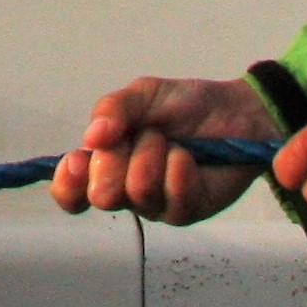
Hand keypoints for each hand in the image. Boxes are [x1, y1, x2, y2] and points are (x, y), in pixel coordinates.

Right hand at [51, 76, 276, 225]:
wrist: (237, 109)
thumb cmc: (186, 105)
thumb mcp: (144, 95)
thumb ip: (113, 109)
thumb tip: (91, 137)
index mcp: (107, 162)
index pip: (72, 192)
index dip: (68, 184)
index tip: (78, 161)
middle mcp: (127, 189)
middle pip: (102, 195)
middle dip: (120, 158)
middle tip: (145, 135)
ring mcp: (157, 204)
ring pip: (138, 193)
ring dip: (154, 155)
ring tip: (172, 141)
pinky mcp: (187, 211)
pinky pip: (173, 199)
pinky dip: (180, 168)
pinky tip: (189, 156)